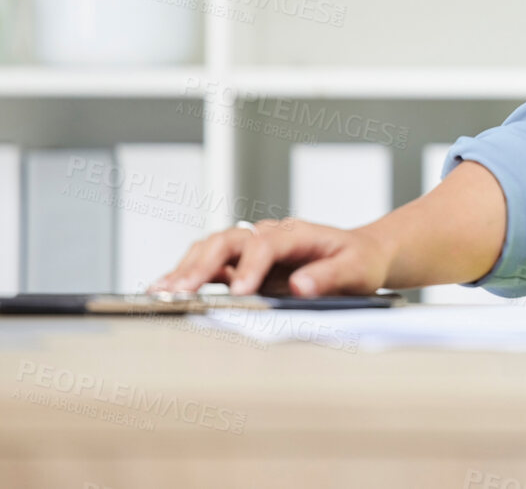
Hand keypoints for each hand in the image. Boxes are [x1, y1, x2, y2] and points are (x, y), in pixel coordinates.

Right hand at [150, 218, 395, 296]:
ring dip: (188, 268)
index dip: (250, 267)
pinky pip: (212, 262)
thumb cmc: (360, 261)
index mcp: (298, 233)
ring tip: (163, 291)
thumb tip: (299, 287)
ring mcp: (254, 246)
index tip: (239, 291)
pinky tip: (169, 288)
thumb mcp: (357, 269)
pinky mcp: (246, 262)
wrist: (362, 253)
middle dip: (203, 265)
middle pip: (229, 240)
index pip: (265, 244)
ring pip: (213, 247)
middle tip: (182, 291)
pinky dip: (190, 273)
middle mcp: (270, 234)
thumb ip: (329, 277)